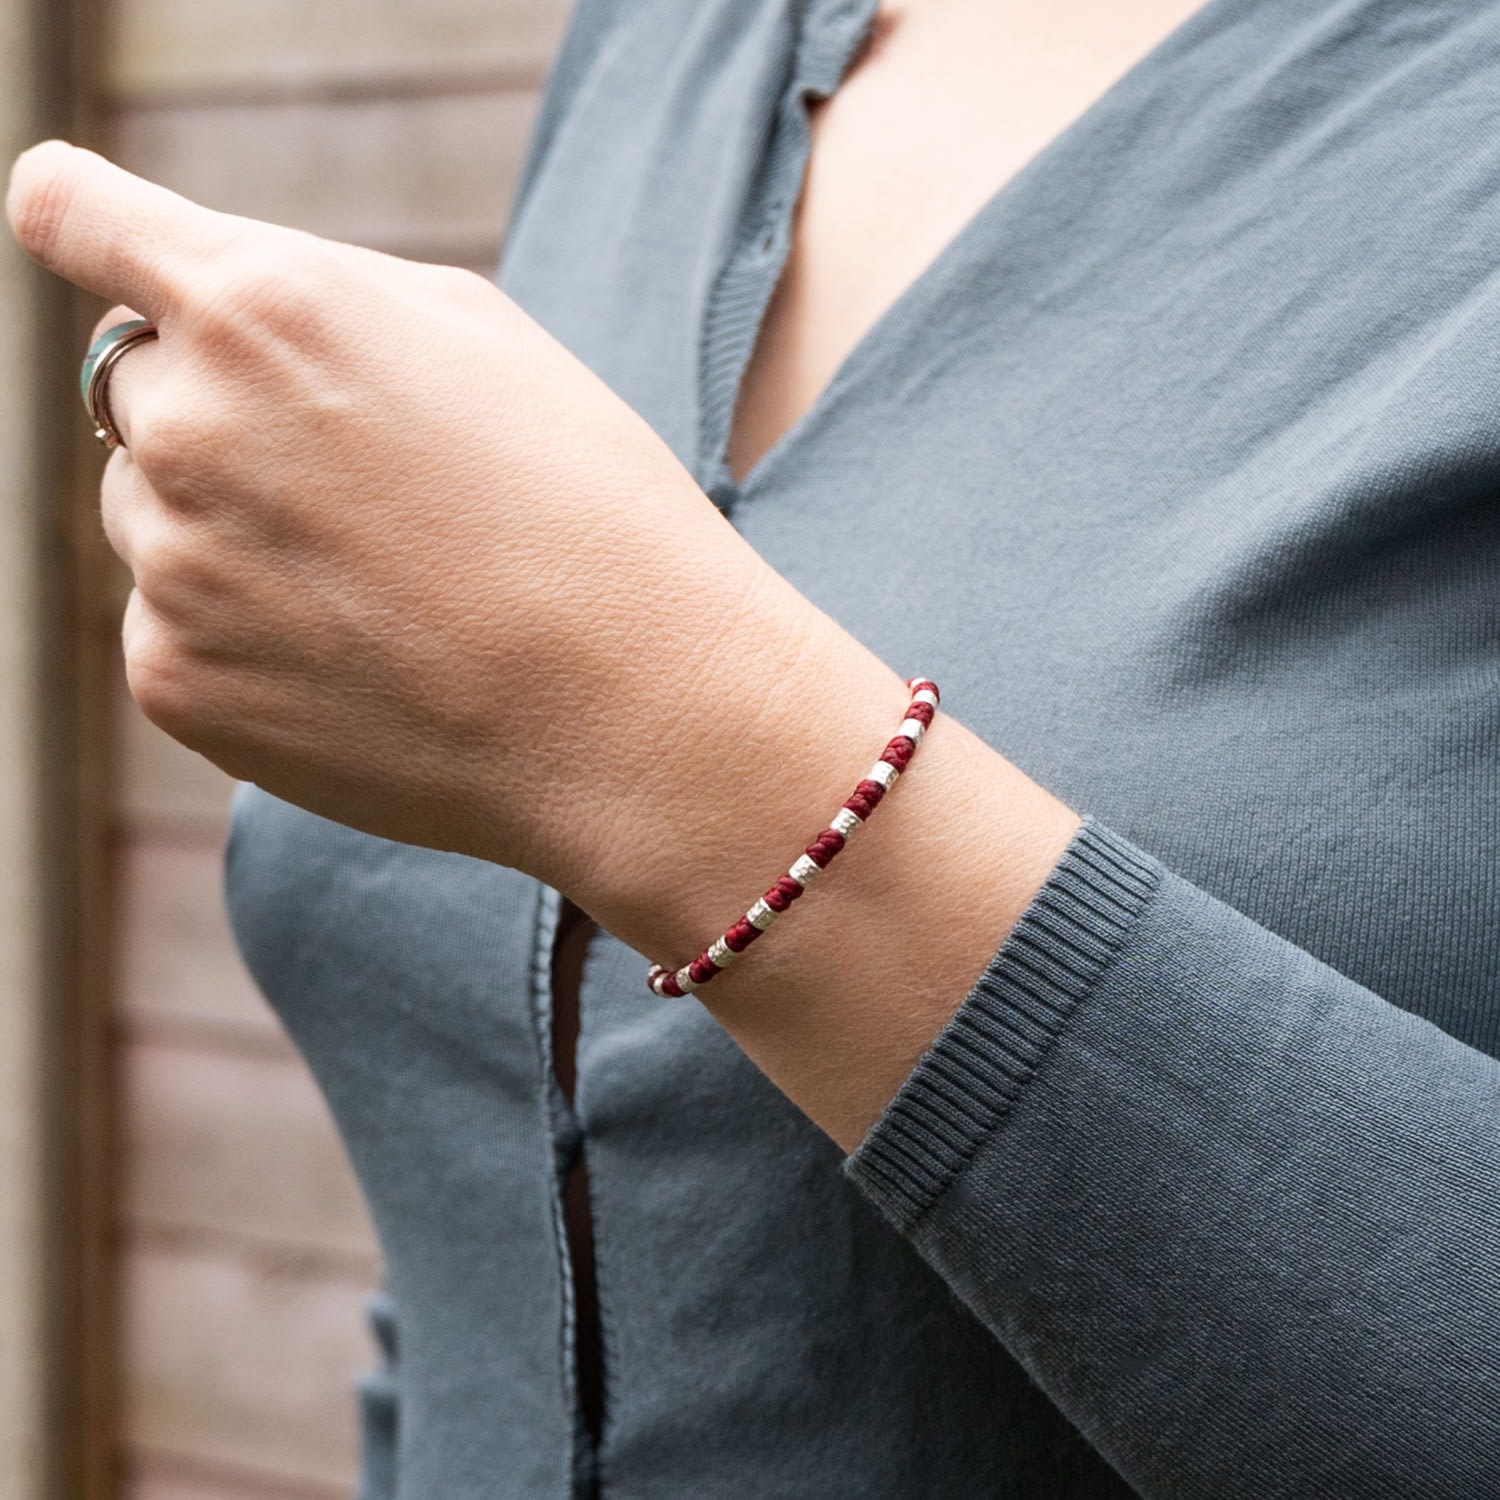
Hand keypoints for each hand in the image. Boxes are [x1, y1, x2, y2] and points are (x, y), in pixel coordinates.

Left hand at [6, 141, 818, 888]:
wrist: (632, 709)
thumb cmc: (589, 511)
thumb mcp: (482, 337)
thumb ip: (319, 295)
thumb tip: (214, 308)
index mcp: (265, 308)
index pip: (72, 213)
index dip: (83, 222)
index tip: (89, 237)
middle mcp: (188, 424)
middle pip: (134, 385)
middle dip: (215, 411)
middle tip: (354, 484)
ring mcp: (171, 562)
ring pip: (151, 513)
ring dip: (229, 529)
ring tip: (381, 586)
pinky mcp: (173, 679)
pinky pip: (175, 625)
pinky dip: (245, 635)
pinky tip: (362, 658)